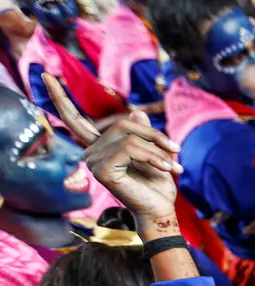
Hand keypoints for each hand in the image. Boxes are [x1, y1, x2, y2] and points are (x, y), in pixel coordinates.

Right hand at [42, 73, 181, 227]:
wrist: (160, 210)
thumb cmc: (156, 185)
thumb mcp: (154, 151)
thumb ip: (142, 132)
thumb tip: (135, 112)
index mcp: (98, 146)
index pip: (74, 119)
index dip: (59, 97)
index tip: (48, 75)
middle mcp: (90, 152)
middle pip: (121, 123)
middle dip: (153, 134)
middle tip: (175, 149)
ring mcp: (93, 161)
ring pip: (129, 136)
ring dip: (158, 148)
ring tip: (174, 164)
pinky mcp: (102, 170)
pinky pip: (131, 148)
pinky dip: (154, 156)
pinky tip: (167, 168)